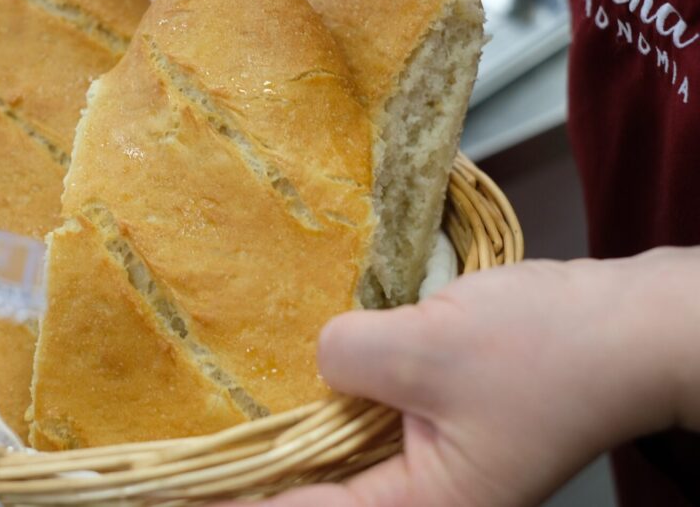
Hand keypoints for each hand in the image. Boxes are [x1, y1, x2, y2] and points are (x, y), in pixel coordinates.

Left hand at [214, 248, 699, 506]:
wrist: (630, 322)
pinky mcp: (446, 415)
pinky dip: (339, 395)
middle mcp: (429, 493)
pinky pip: (374, 413)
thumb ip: (350, 358)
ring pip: (346, 449)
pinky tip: (304, 369)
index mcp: (428, 505)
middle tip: (194, 448)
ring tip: (232, 409)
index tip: (180, 488)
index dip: (241, 500)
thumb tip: (320, 359)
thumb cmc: (545, 349)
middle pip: (324, 489)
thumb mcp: (430, 349)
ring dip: (299, 426)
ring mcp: (439, 456)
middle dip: (263, 464)